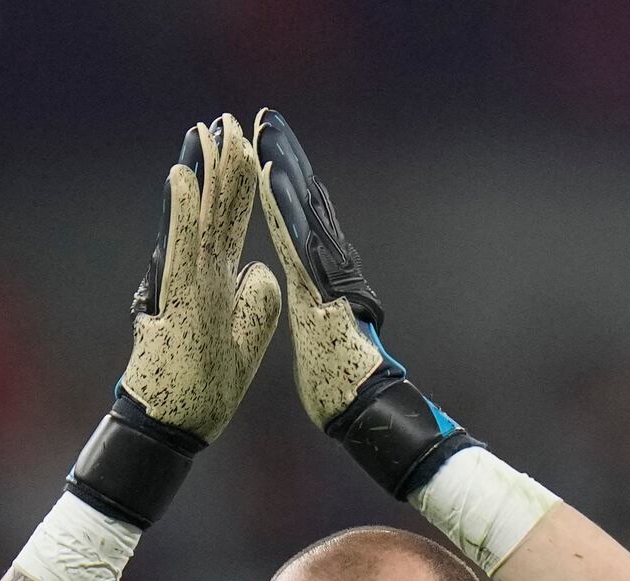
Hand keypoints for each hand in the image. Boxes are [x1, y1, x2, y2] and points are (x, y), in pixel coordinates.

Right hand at [118, 114, 279, 444]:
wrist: (175, 424)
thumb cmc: (203, 389)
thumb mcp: (245, 339)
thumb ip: (255, 302)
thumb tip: (261, 269)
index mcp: (217, 283)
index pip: (229, 222)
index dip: (238, 185)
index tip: (242, 145)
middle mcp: (199, 276)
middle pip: (214, 210)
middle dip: (222, 165)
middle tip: (224, 119)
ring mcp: (188, 285)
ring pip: (198, 216)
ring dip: (203, 173)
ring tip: (206, 132)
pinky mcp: (182, 300)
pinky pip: (184, 247)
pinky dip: (182, 209)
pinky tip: (181, 175)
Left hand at [253, 109, 476, 497]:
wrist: (365, 412)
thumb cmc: (342, 389)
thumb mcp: (321, 342)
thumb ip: (319, 316)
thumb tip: (321, 310)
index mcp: (318, 282)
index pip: (296, 225)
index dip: (282, 187)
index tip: (265, 151)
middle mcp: (325, 271)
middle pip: (302, 204)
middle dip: (284, 159)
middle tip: (265, 118)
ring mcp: (325, 276)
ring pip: (299, 212)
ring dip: (282, 168)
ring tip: (264, 130)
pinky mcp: (319, 288)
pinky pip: (295, 237)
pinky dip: (282, 204)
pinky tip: (269, 172)